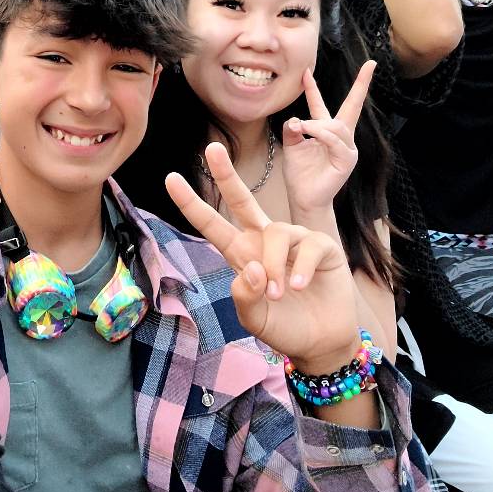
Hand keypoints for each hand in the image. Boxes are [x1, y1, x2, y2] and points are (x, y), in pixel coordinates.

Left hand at [165, 143, 358, 369]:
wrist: (322, 342)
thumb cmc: (285, 327)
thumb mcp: (255, 321)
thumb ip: (245, 299)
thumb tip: (251, 269)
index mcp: (241, 255)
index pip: (212, 226)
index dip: (192, 204)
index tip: (170, 178)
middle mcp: (264, 241)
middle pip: (242, 200)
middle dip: (226, 174)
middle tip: (212, 148)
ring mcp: (294, 241)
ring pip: (275, 234)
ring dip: (274, 265)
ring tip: (278, 293)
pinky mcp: (322, 246)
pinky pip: (307, 245)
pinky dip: (300, 267)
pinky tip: (300, 286)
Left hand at [282, 62, 374, 215]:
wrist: (304, 198)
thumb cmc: (300, 174)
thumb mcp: (291, 146)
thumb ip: (293, 130)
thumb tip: (296, 119)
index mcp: (325, 131)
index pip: (322, 104)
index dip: (313, 88)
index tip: (306, 70)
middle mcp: (340, 137)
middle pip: (352, 106)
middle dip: (362, 85)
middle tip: (370, 65)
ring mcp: (347, 148)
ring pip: (336, 126)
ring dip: (317, 125)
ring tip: (302, 129)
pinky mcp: (347, 160)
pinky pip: (336, 141)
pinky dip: (321, 134)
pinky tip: (309, 132)